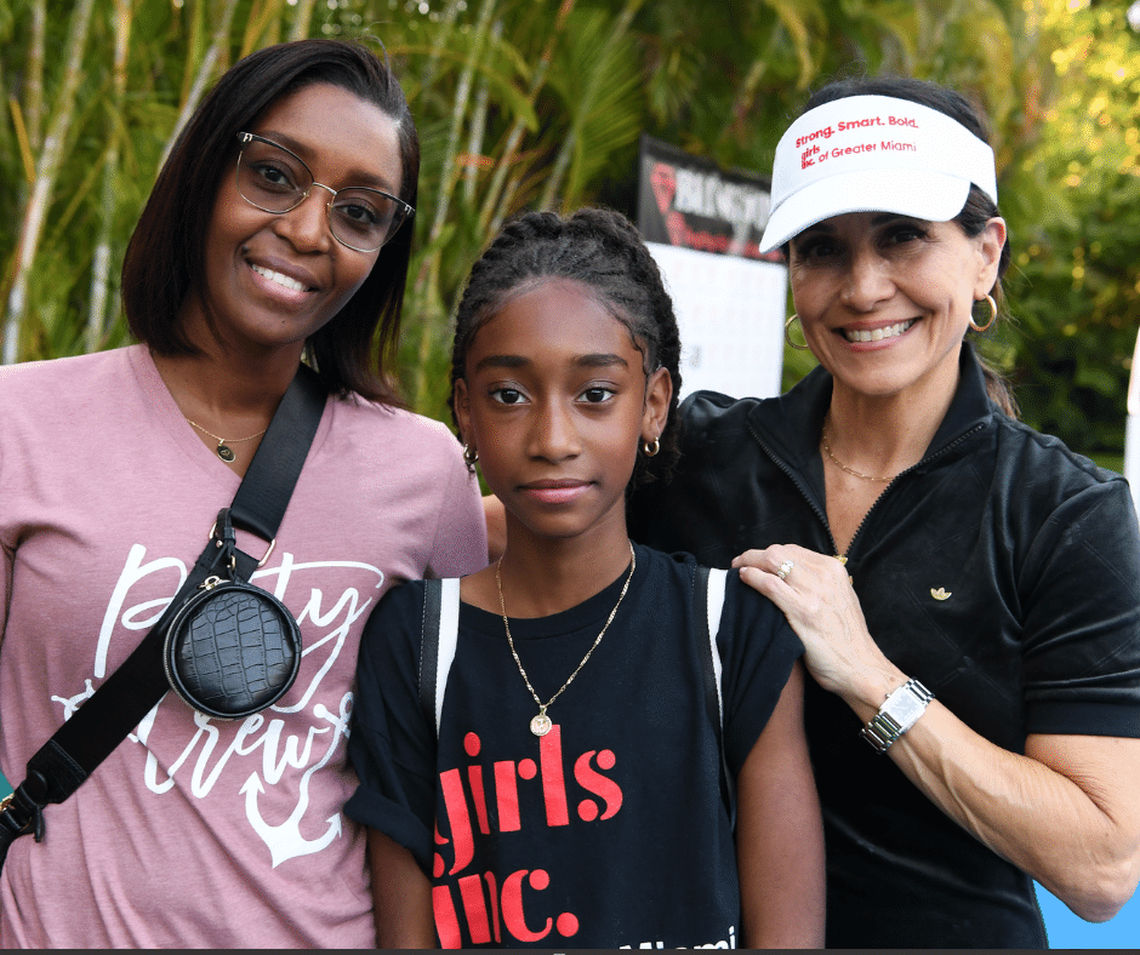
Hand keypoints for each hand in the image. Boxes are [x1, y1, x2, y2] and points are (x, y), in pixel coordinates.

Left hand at [732, 544, 903, 705]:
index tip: (754, 561)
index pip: (792, 550)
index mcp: (834, 570)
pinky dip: (752, 578)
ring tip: (736, 570)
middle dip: (753, 555)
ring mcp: (814, 592)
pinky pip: (770, 585)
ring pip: (772, 562)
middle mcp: (825, 575)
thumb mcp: (840, 600)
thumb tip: (790, 576)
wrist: (861, 668)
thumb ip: (819, 584)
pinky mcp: (803, 611)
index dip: (768, 554)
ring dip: (748, 563)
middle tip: (738, 563)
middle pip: (779, 552)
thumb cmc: (847, 640)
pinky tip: (743, 579)